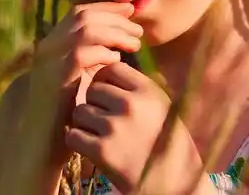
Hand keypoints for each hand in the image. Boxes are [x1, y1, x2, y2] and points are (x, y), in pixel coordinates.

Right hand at [30, 3, 142, 166]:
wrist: (41, 138)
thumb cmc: (66, 108)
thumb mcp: (81, 76)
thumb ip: (94, 56)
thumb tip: (120, 40)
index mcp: (53, 43)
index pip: (80, 12)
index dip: (106, 8)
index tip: (130, 11)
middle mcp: (49, 46)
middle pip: (84, 16)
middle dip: (115, 18)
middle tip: (138, 30)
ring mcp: (50, 60)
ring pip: (85, 30)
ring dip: (114, 33)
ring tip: (134, 43)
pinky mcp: (56, 76)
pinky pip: (82, 53)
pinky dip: (103, 52)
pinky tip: (117, 59)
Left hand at [66, 62, 209, 193]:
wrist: (174, 185)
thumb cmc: (169, 146)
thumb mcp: (163, 108)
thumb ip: (140, 87)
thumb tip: (113, 66)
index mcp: (148, 91)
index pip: (112, 69)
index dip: (105, 81)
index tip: (107, 95)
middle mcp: (131, 104)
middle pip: (93, 89)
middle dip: (94, 103)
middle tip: (104, 121)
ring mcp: (115, 127)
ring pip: (80, 111)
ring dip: (85, 124)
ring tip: (100, 136)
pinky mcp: (102, 151)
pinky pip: (73, 135)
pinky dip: (79, 143)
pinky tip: (92, 150)